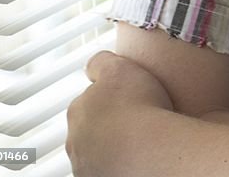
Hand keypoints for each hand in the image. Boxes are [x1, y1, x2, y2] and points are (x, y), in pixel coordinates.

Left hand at [66, 51, 173, 176]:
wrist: (153, 152)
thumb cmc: (138, 109)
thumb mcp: (119, 67)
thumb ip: (100, 62)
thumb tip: (93, 65)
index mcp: (77, 111)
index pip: (87, 100)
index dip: (108, 96)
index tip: (124, 96)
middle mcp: (75, 142)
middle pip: (90, 128)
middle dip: (107, 123)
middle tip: (133, 117)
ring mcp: (87, 167)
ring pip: (98, 152)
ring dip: (113, 146)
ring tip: (138, 139)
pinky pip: (110, 169)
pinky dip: (121, 164)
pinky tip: (138, 156)